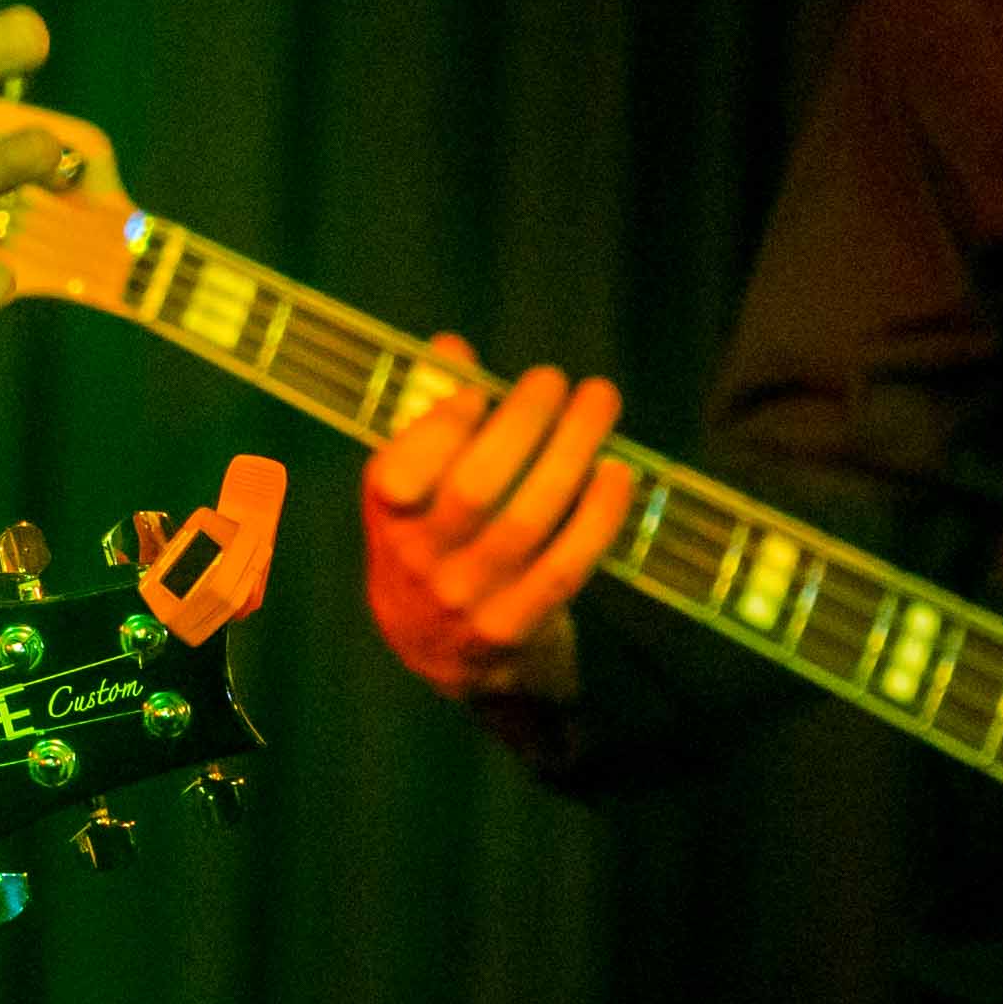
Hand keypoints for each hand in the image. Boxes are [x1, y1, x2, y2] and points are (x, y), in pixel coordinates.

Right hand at [359, 333, 633, 702]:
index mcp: (385, 518)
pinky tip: (617, 473)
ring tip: (599, 401)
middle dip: (522, 422)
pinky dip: (596, 516)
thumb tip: (450, 347)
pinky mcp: (516, 626)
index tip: (478, 390)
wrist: (442, 656)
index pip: (400, 471)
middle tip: (554, 379)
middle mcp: (419, 562)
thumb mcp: (409, 490)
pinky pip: (565, 566)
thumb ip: (426, 419)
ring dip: (572, 451)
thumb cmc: (431, 544)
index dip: (441, 426)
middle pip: (475, 487)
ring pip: (527, 520)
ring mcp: (469, 599)